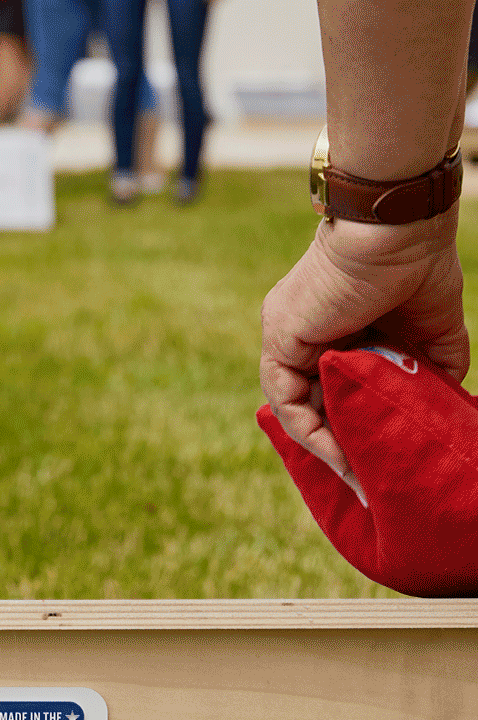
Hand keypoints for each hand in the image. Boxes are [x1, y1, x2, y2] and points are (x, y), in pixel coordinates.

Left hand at [260, 207, 468, 505]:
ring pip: (297, 407)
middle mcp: (301, 336)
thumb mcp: (431, 331)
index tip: (376, 462)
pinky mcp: (280, 339)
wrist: (399, 229)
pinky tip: (341, 454)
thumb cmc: (418, 267)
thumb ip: (434, 367)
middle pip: (313, 402)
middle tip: (367, 482)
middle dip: (339, 445)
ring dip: (325, 446)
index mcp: (332, 330)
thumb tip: (448, 405)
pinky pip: (287, 400)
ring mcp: (285, 337)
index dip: (351, 427)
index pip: (331, 390)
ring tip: (358, 477)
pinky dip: (311, 430)